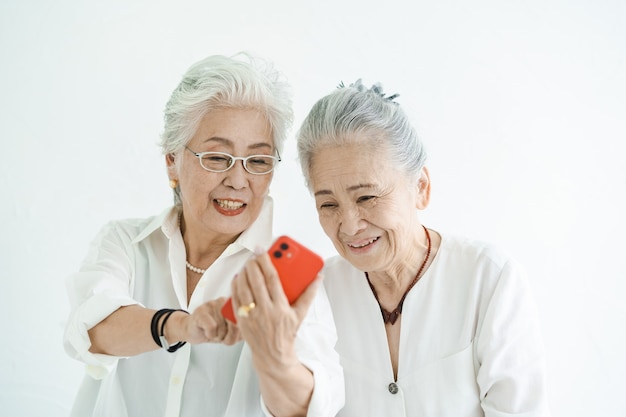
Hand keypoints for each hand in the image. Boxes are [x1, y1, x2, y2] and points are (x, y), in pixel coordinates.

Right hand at [175, 297, 240, 344]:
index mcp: (233, 304)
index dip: (238, 334)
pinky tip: (206, 332)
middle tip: (220, 335)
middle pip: (234, 325)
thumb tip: (243, 328)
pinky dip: (210, 334)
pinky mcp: (201, 311)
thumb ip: (240, 330)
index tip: (231, 335)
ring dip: (217, 336)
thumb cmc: (212, 330)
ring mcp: (212, 304)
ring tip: (213, 332)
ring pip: (223, 327)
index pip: (243, 321)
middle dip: (228, 336)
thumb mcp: (230, 333)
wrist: (191, 330)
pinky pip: (212, 327)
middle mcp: (224, 301)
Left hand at [230, 253, 319, 368]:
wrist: (274, 356)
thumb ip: (309, 294)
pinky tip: (237, 278)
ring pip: (244, 289)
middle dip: (253, 265)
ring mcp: (252, 317)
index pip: (272, 279)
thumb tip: (318, 278)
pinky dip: (235, 287)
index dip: (267, 262)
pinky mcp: (242, 321)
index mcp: (281, 307)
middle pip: (256, 282)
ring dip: (243, 274)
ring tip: (246, 265)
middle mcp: (265, 311)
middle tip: (253, 255)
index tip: (262, 251)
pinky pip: (235, 300)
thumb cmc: (287, 333)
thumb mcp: (300, 314)